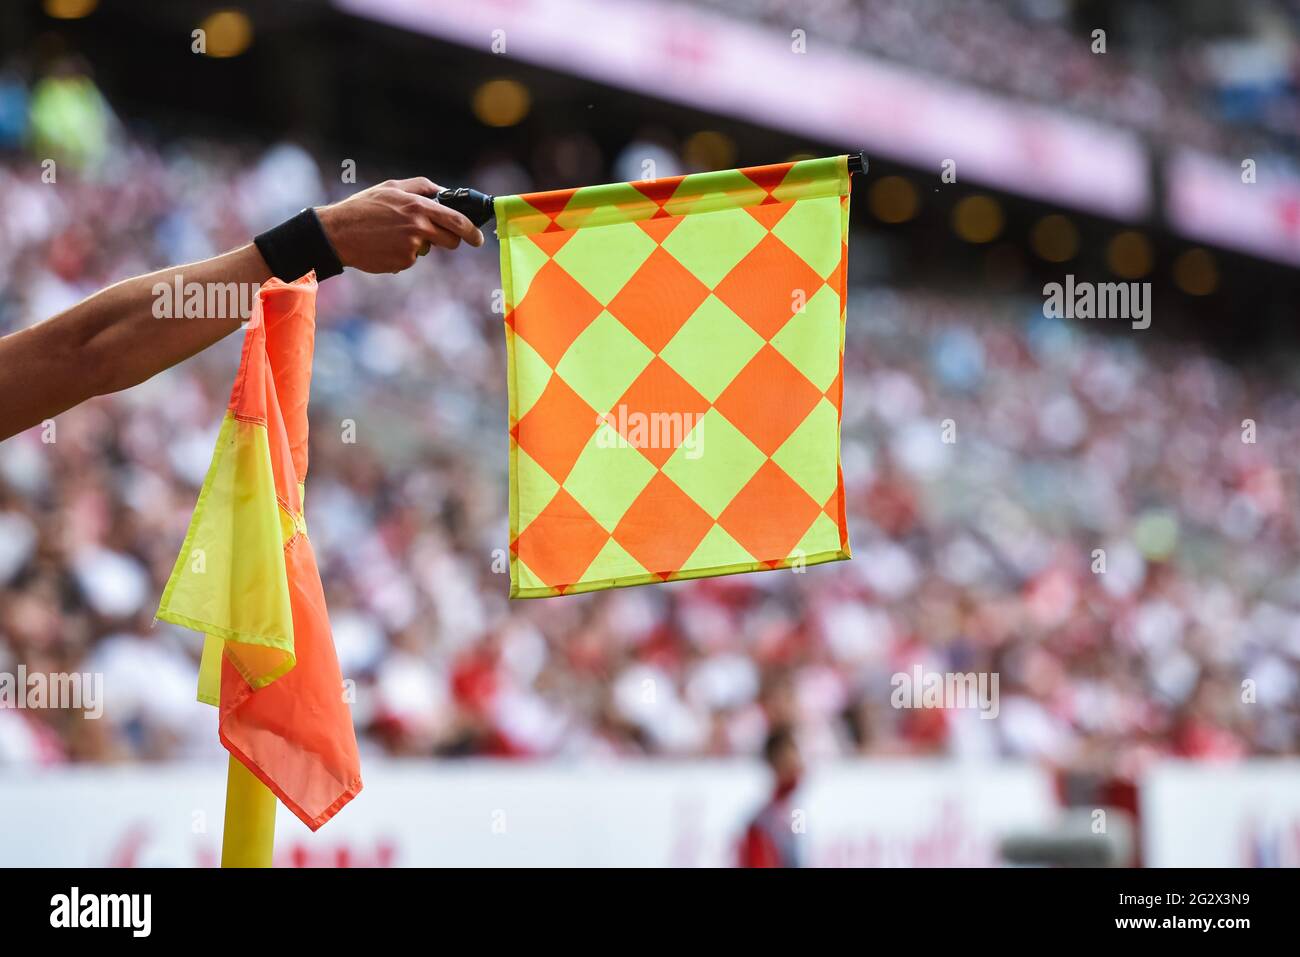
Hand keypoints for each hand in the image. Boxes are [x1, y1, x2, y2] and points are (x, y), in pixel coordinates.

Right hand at [315, 177, 484, 273]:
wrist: (337, 233)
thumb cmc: (362, 208)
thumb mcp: (390, 187)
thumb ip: (420, 187)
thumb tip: (442, 191)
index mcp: (418, 206)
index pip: (456, 220)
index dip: (472, 231)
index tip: (478, 238)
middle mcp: (419, 227)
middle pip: (451, 240)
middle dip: (450, 240)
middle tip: (437, 237)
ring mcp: (412, 247)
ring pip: (429, 249)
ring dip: (420, 244)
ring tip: (393, 235)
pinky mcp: (403, 262)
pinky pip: (412, 259)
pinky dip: (403, 254)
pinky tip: (384, 246)